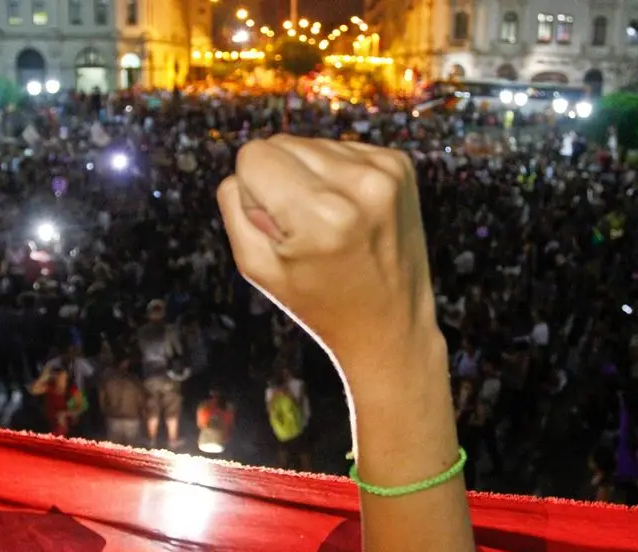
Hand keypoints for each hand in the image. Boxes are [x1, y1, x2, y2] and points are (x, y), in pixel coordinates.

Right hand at [218, 135, 435, 365]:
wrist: (391, 322)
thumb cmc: (320, 302)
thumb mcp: (256, 266)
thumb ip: (236, 207)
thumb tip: (246, 167)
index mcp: (321, 215)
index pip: (252, 155)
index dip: (252, 192)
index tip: (277, 227)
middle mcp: (359, 185)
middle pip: (280, 143)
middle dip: (280, 180)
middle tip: (306, 230)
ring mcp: (386, 171)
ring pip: (311, 144)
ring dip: (311, 177)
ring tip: (332, 223)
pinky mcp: (401, 163)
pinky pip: (342, 149)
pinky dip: (338, 176)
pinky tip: (352, 212)